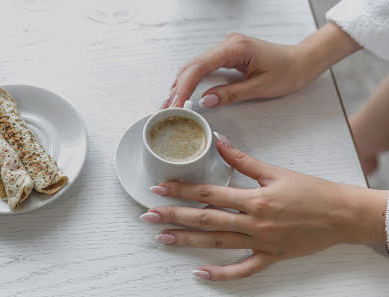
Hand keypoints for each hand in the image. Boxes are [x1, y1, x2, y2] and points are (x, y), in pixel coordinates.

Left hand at [141, 133, 386, 280]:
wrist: (341, 214)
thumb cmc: (312, 191)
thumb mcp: (275, 171)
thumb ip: (242, 159)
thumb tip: (219, 141)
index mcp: (255, 199)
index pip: (209, 193)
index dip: (182, 190)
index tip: (160, 189)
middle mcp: (254, 223)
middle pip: (206, 219)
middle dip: (174, 216)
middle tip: (148, 214)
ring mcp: (261, 243)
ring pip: (217, 243)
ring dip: (188, 241)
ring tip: (163, 238)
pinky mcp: (271, 257)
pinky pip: (243, 270)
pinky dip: (222, 274)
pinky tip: (201, 274)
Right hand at [163, 22, 360, 108]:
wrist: (302, 61)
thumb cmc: (288, 71)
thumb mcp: (259, 87)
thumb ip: (230, 94)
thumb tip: (205, 100)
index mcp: (235, 48)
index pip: (200, 66)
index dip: (185, 86)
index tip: (176, 102)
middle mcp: (228, 44)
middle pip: (193, 64)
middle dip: (178, 87)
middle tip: (167, 107)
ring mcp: (227, 48)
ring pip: (196, 65)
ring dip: (182, 83)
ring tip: (171, 103)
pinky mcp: (227, 54)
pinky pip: (204, 66)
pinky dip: (192, 80)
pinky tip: (184, 91)